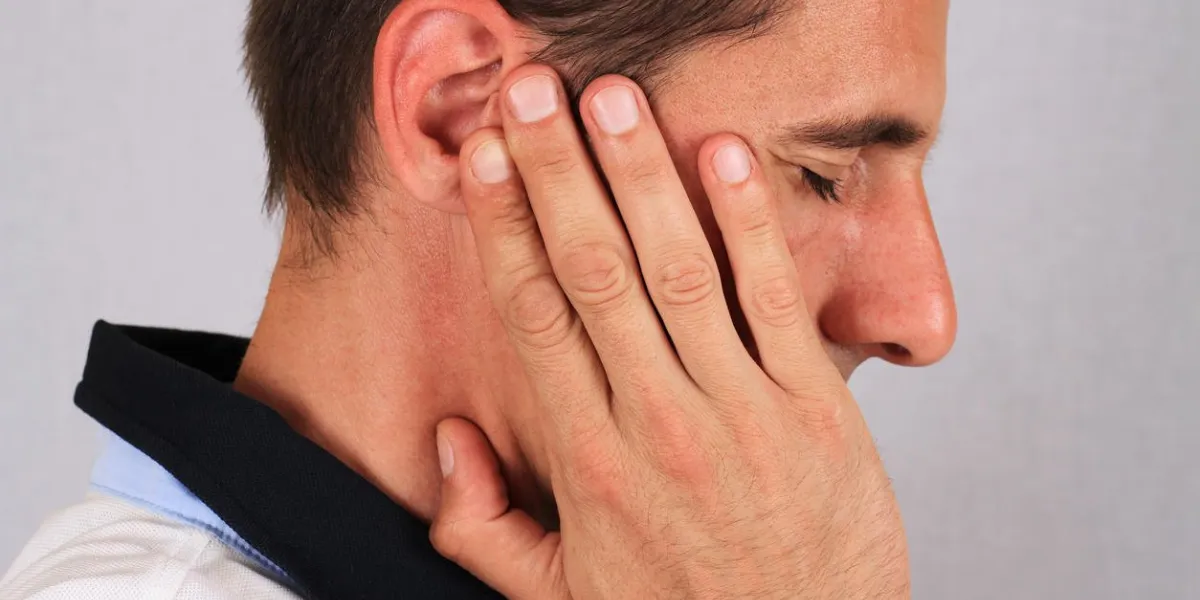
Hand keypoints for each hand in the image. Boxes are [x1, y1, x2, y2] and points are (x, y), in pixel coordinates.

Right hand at [430, 65, 908, 599]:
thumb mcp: (558, 598)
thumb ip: (484, 528)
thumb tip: (450, 444)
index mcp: (589, 462)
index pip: (535, 317)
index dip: (506, 228)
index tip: (485, 158)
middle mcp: (657, 425)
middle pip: (594, 273)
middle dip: (558, 172)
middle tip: (531, 91)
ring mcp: (740, 413)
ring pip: (678, 272)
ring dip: (642, 176)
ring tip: (612, 100)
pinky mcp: (815, 412)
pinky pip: (775, 302)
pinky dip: (748, 224)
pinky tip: (723, 155)